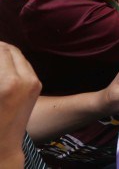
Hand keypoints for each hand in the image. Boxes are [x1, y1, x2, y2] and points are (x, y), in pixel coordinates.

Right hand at [0, 43, 40, 164]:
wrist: (3, 145)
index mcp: (8, 82)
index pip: (0, 51)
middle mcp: (26, 79)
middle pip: (10, 50)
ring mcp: (35, 82)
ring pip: (18, 56)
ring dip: (5, 52)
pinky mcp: (37, 85)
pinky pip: (25, 65)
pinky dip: (12, 60)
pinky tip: (2, 62)